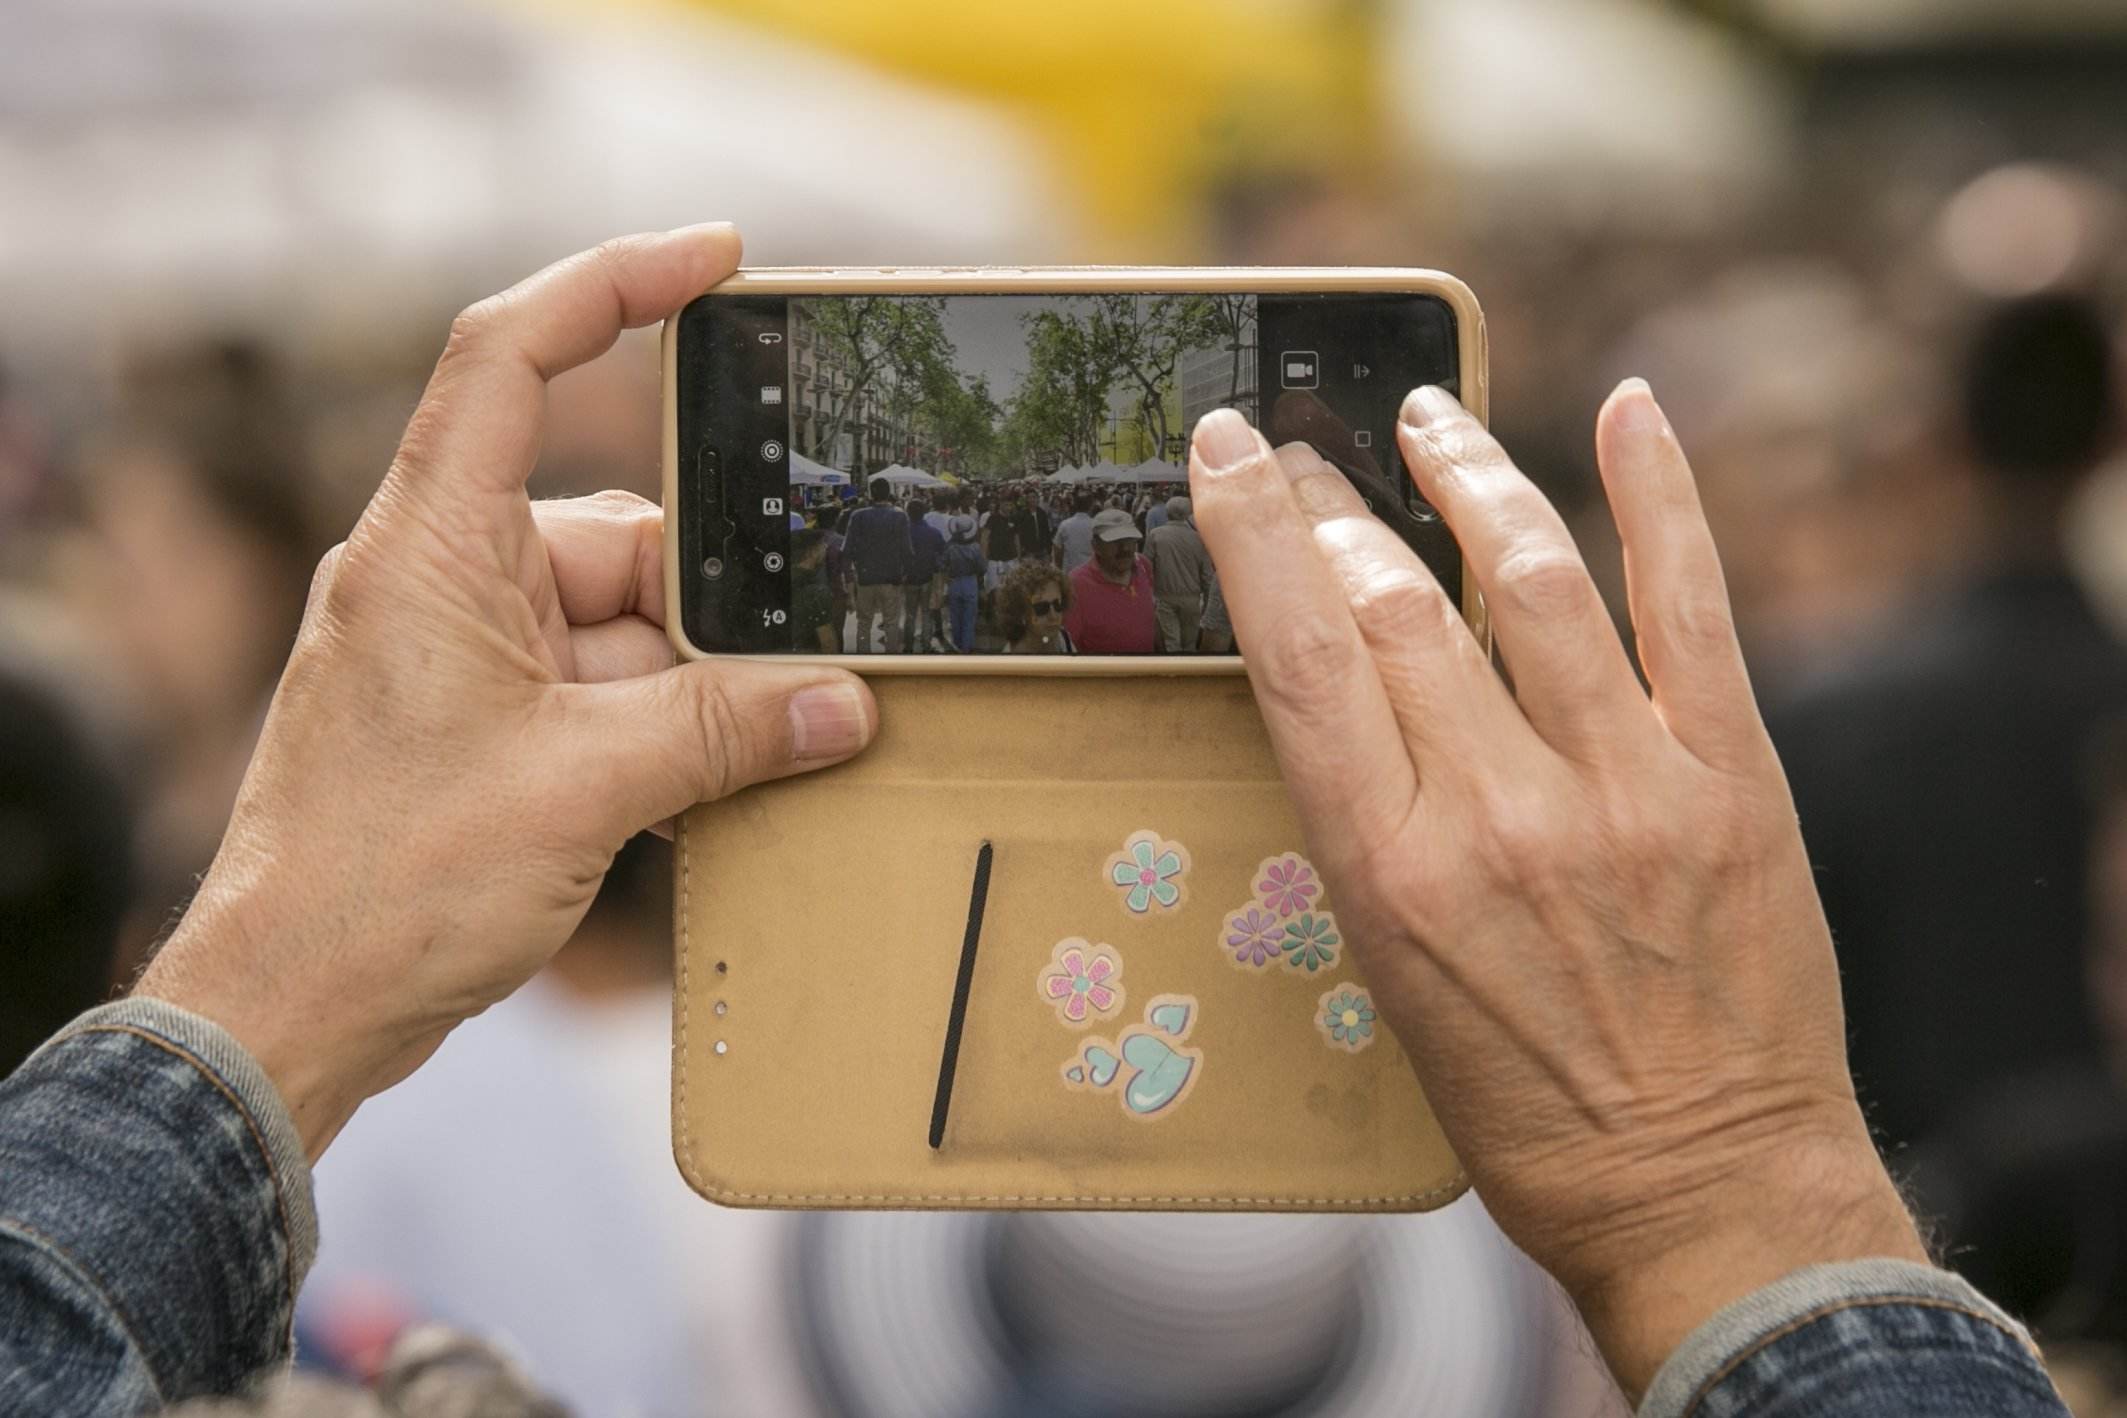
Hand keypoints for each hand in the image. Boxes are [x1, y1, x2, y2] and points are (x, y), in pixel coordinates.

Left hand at [137, 227, 877, 1157]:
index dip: (611, 284)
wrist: (296, 1008)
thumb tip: (846, 703)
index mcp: (432, 548)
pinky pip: (601, 689)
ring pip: (623, 624)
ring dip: (695, 687)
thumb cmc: (387, 883)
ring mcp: (462, 654)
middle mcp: (442, 581)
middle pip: (616, 530)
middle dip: (711, 601)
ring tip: (761, 753)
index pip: (510, 357)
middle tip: (802, 661)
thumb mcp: (586, 788)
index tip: (717, 260)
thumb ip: (724, 732)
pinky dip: (661, 730)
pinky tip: (712, 792)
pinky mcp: (482, 722)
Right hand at [1187, 385, 1923, 1396]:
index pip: (1301, 657)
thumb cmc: (1528, 1107)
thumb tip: (1345, 686)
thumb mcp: (1393, 978)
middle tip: (1306, 451)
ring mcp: (1625, 787)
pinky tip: (1633, 413)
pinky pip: (1693, 608)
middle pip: (1397, 603)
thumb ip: (1373, 826)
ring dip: (1469, 473)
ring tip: (1428, 416)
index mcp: (1393, 873)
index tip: (1227, 452)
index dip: (1255, 534)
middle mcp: (1499, 815)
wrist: (1706, 1187)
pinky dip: (1664, 499)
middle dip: (1339, 503)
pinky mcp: (1729, 779)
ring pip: (1533, 577)